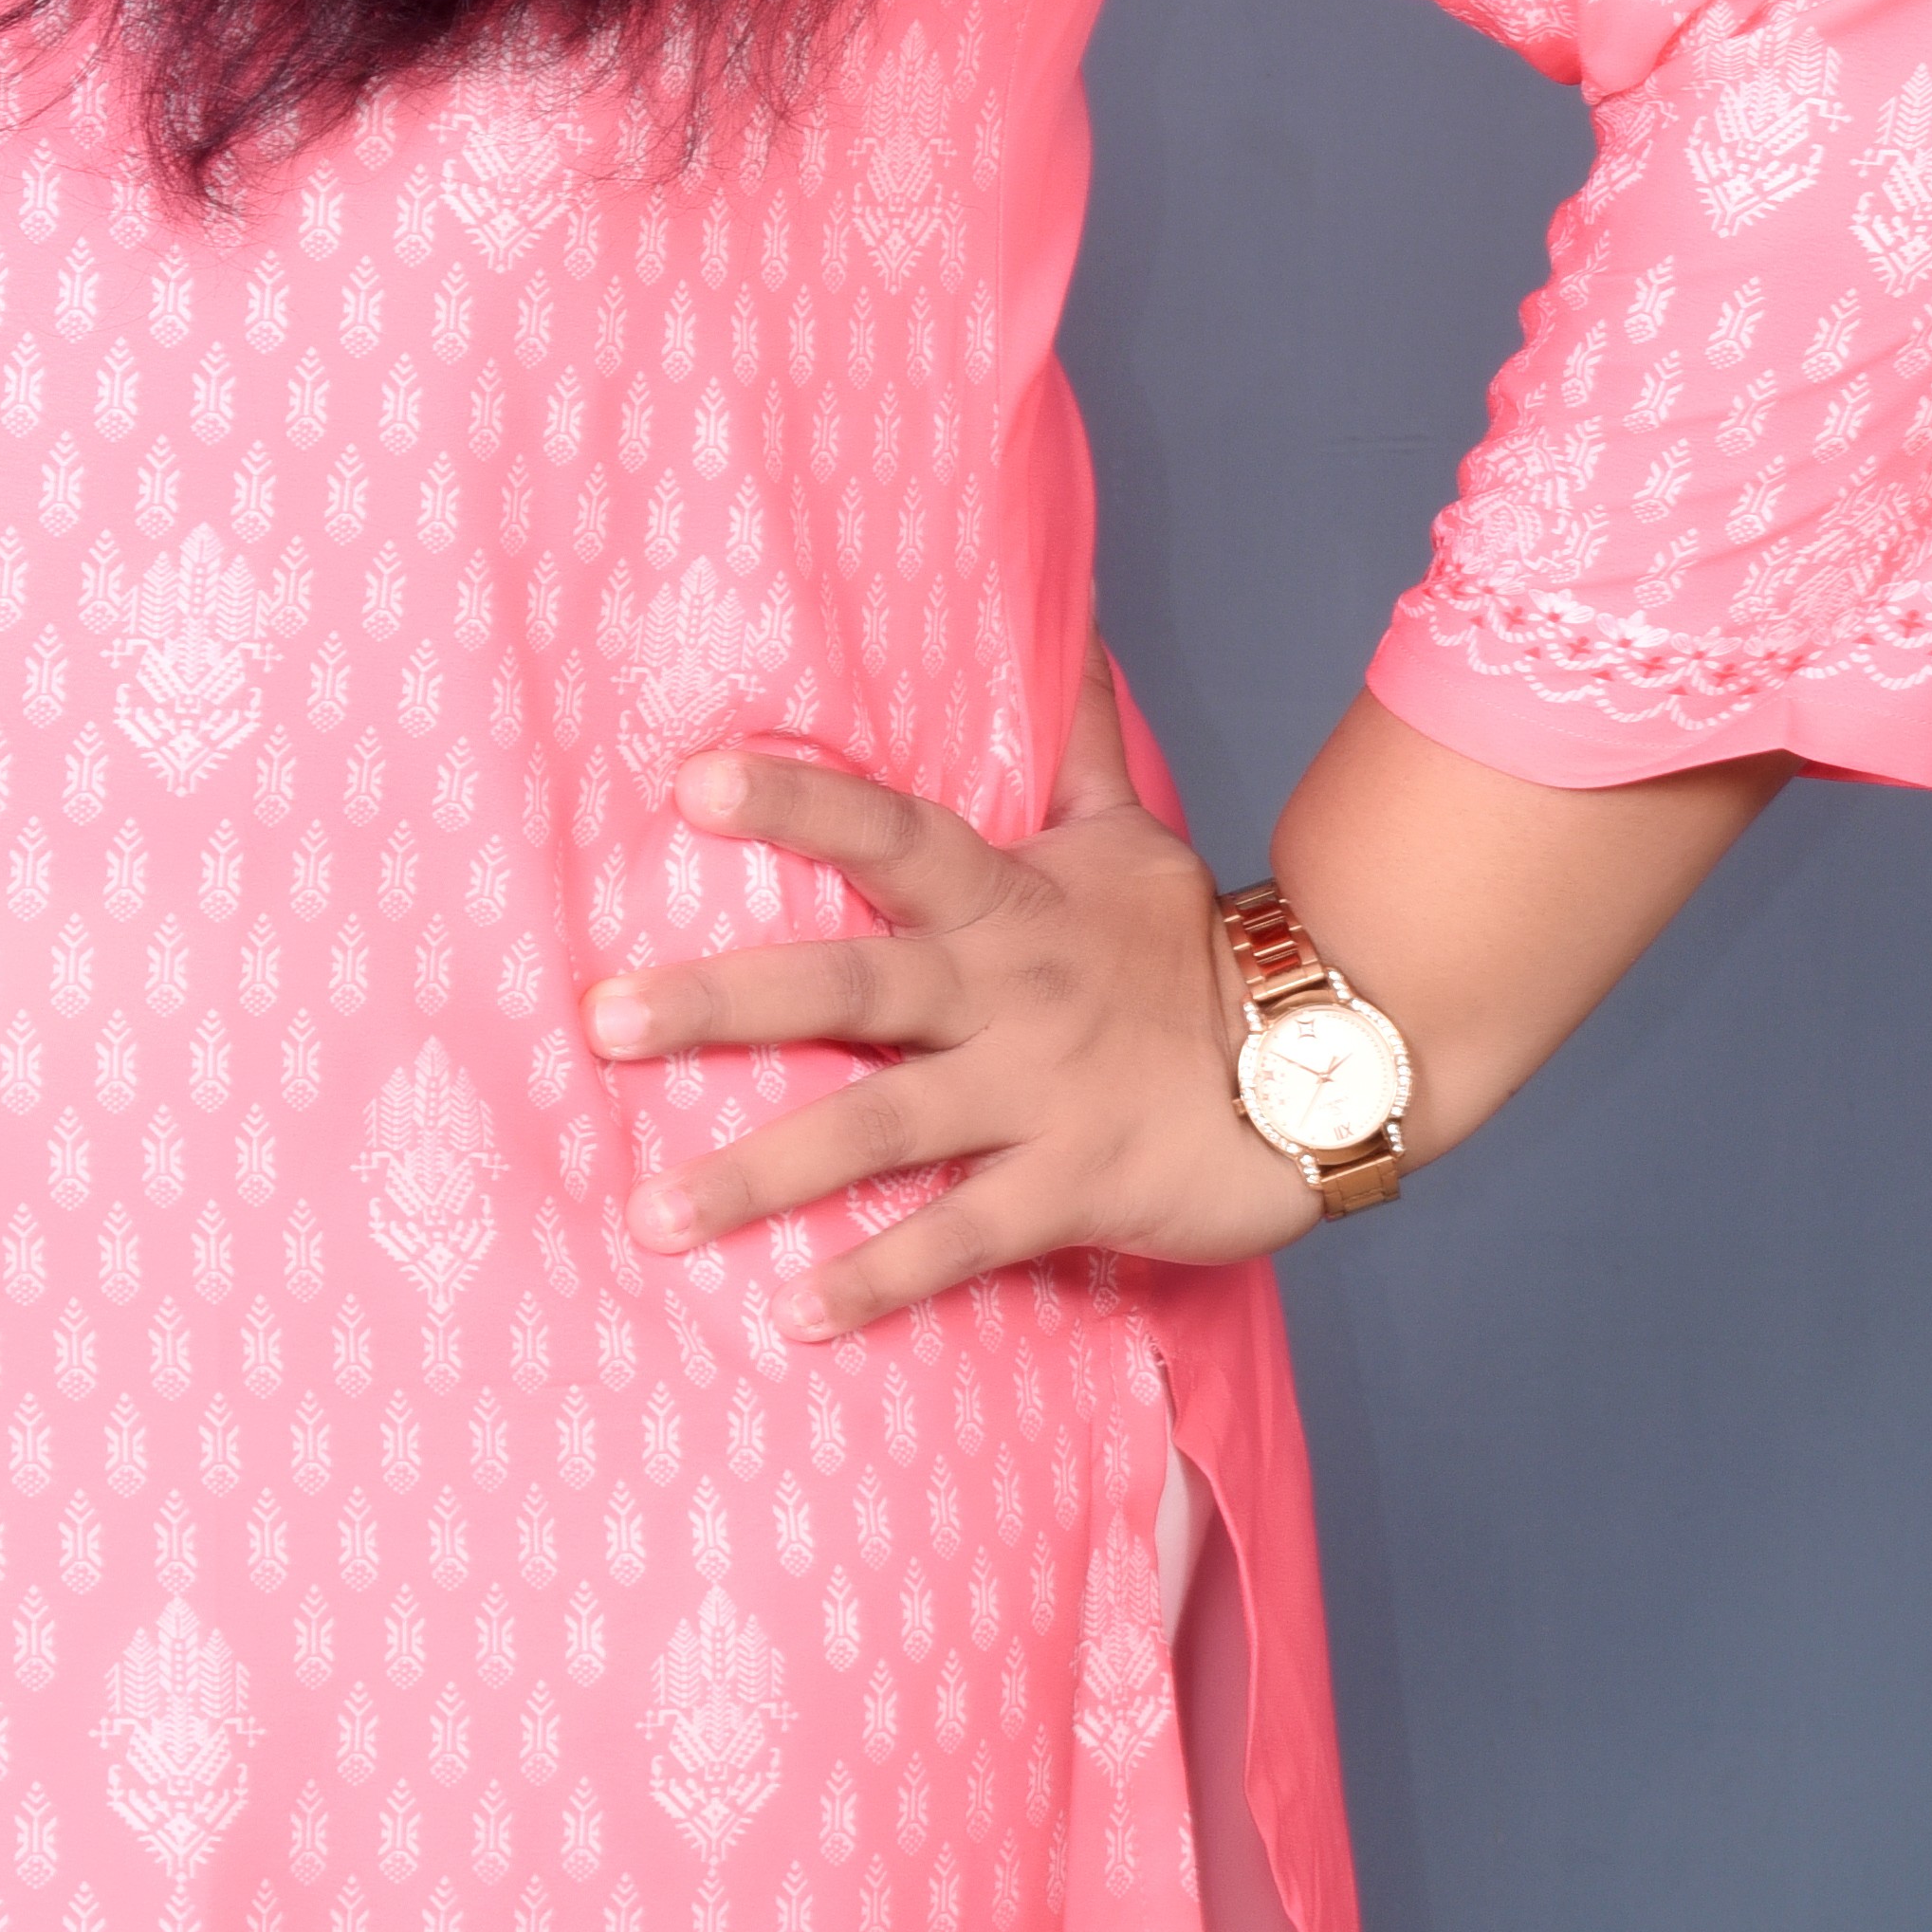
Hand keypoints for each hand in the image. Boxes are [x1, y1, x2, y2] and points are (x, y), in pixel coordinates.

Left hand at [580, 645, 1317, 1332]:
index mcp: (1006, 901)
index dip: (797, 802)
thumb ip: (1075, 737)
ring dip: (760, 1175)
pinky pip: (960, 1238)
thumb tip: (1064, 616)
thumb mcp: (1127, 831)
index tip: (690, 781)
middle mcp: (1004, 992)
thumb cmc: (1195, 946)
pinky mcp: (1071, 1188)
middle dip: (720, 1004)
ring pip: (878, 1130)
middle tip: (600, 1022)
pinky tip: (792, 1315)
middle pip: (848, 988)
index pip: (890, 832)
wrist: (1331, 1054)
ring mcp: (1035, 1095)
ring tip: (650, 1214)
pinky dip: (879, 1279)